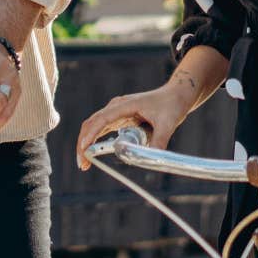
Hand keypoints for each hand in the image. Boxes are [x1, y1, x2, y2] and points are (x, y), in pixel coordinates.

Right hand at [75, 84, 191, 169]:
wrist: (176, 95)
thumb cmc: (171, 105)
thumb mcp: (168, 123)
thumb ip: (159, 140)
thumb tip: (152, 158)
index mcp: (126, 105)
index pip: (102, 119)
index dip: (92, 133)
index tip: (85, 148)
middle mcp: (117, 107)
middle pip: (92, 123)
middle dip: (83, 142)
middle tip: (82, 163)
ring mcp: (117, 112)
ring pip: (94, 126)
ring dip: (86, 143)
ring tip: (85, 163)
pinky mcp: (120, 118)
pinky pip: (102, 128)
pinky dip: (95, 140)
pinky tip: (93, 152)